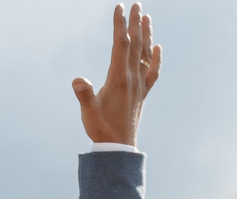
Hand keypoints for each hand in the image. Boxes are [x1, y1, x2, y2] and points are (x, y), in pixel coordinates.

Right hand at [72, 6, 158, 146]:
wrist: (118, 148)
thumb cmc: (101, 129)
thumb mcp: (88, 112)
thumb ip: (84, 94)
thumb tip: (78, 80)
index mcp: (118, 78)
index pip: (120, 44)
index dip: (120, 24)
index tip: (119, 7)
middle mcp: (132, 78)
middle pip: (136, 44)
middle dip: (135, 22)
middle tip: (137, 4)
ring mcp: (139, 85)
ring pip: (145, 54)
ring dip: (147, 34)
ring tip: (147, 17)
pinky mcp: (142, 93)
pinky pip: (152, 72)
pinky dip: (156, 58)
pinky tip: (158, 48)